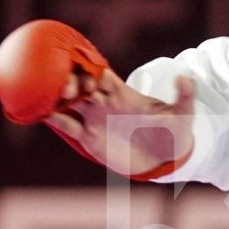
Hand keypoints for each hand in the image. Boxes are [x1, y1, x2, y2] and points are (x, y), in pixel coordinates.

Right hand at [45, 69, 197, 178]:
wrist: (167, 157)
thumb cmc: (174, 131)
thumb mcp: (183, 114)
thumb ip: (185, 96)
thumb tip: (186, 77)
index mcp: (122, 93)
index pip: (102, 75)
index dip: (92, 72)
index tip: (88, 76)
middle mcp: (104, 102)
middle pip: (80, 84)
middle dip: (70, 82)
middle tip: (68, 90)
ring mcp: (94, 119)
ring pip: (68, 102)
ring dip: (57, 98)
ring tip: (49, 100)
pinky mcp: (89, 138)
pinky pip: (66, 126)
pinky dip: (53, 119)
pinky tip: (41, 115)